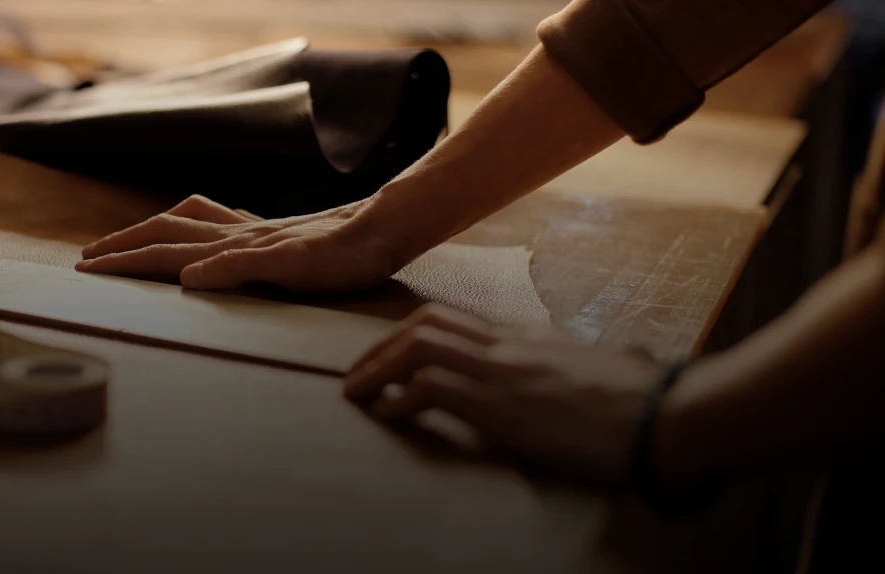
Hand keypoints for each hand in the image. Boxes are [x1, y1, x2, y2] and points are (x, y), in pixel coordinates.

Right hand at [76, 195, 411, 292]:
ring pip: (188, 222)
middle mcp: (237, 234)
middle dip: (124, 244)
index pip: (164, 253)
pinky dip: (194, 226)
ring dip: (152, 229)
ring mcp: (254, 230)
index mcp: (234, 246)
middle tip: (89, 257)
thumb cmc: (345, 258)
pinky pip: (219, 223)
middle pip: (166, 232)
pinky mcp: (273, 234)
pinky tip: (203, 234)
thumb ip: (240, 270)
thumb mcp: (294, 270)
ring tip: (131, 238)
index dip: (124, 260)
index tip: (87, 269)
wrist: (384, 229)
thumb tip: (187, 277)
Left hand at [344, 304, 664, 481]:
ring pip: (419, 346)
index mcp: (530, 340)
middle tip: (357, 373)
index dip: (413, 337)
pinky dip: (399, 399)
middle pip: (428, 324)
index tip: (391, 357)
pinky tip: (386, 416)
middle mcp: (511, 347)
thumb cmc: (648, 401)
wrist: (668, 418)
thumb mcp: (605, 374)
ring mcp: (505, 372)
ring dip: (377, 368)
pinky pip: (431, 388)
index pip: (456, 322)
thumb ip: (582, 368)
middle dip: (382, 346)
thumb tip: (610, 368)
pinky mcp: (502, 407)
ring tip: (356, 393)